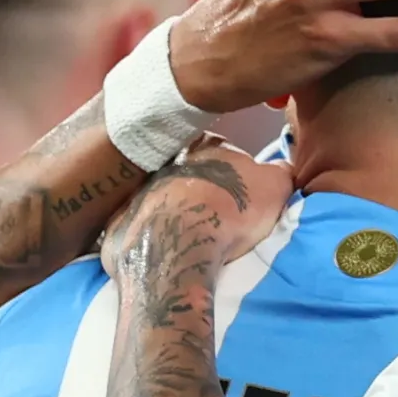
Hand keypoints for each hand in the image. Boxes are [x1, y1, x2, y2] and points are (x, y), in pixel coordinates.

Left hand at [99, 141, 292, 282]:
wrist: (179, 244)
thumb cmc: (232, 209)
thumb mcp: (276, 186)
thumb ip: (280, 171)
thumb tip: (279, 168)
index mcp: (203, 145)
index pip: (220, 147)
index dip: (232, 170)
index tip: (239, 192)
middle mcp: (166, 160)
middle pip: (187, 172)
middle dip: (199, 189)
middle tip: (215, 215)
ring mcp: (137, 190)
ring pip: (159, 197)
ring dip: (173, 211)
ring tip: (190, 237)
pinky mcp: (118, 222)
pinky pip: (136, 225)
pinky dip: (149, 235)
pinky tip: (165, 251)